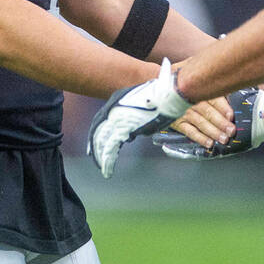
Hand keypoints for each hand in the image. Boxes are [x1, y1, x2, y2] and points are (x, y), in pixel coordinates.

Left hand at [88, 58, 191, 176]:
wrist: (169, 92)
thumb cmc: (163, 96)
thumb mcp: (145, 104)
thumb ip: (138, 117)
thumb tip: (136, 132)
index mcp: (116, 100)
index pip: (100, 120)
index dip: (96, 133)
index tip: (94, 145)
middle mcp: (113, 109)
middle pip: (98, 132)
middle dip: (96, 148)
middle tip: (96, 159)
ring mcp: (117, 119)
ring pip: (102, 142)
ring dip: (101, 157)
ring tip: (103, 169)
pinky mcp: (123, 129)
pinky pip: (111, 149)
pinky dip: (108, 161)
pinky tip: (108, 171)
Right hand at [154, 87, 263, 159]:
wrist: (158, 86)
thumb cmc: (182, 81)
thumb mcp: (194, 73)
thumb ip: (210, 78)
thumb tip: (231, 77)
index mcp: (198, 89)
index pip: (213, 98)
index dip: (223, 108)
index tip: (231, 116)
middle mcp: (191, 101)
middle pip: (208, 112)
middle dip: (221, 123)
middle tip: (231, 131)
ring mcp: (183, 112)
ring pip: (200, 123)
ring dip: (213, 132)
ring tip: (223, 139)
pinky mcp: (176, 122)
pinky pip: (188, 131)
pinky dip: (198, 138)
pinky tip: (208, 143)